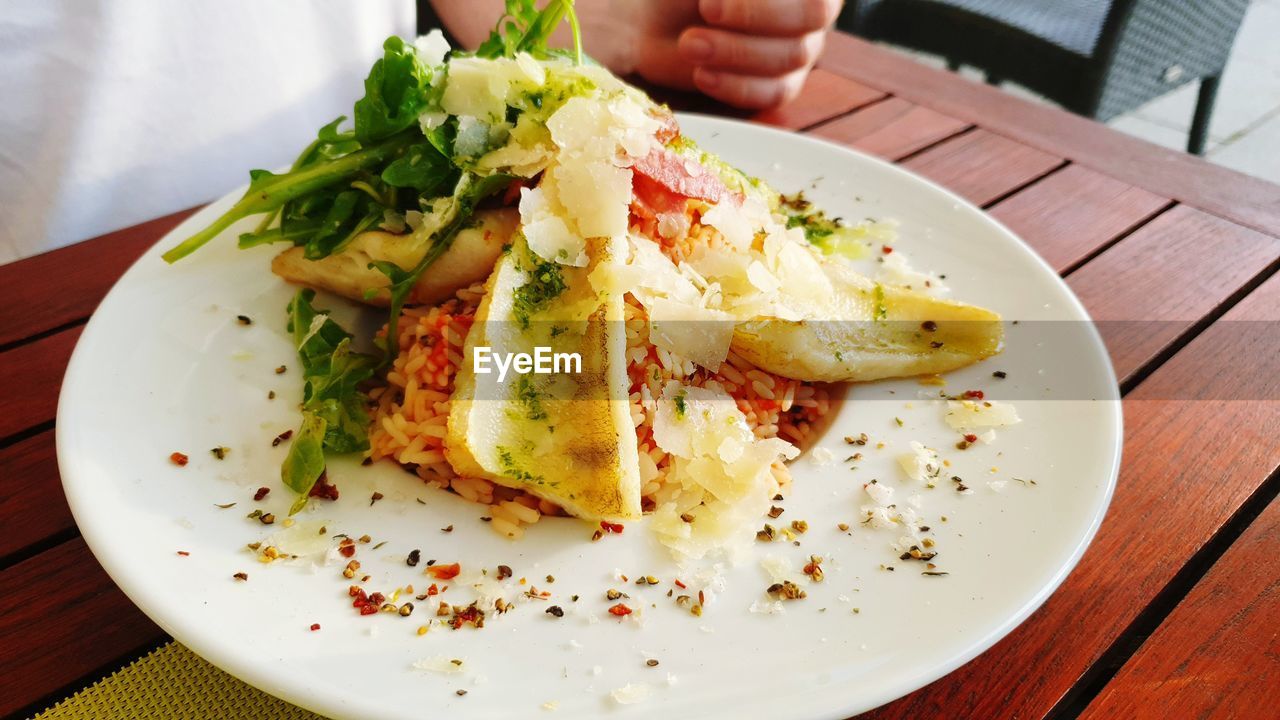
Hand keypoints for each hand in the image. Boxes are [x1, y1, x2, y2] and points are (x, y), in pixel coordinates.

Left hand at [635, 0, 841, 108]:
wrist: (661, 24)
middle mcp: (810, 7)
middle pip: (812, 13)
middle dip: (755, 14)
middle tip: (707, 10)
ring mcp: (801, 47)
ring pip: (792, 55)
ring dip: (737, 51)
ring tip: (690, 45)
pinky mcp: (783, 85)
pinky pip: (775, 92)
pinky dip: (737, 86)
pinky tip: (703, 75)